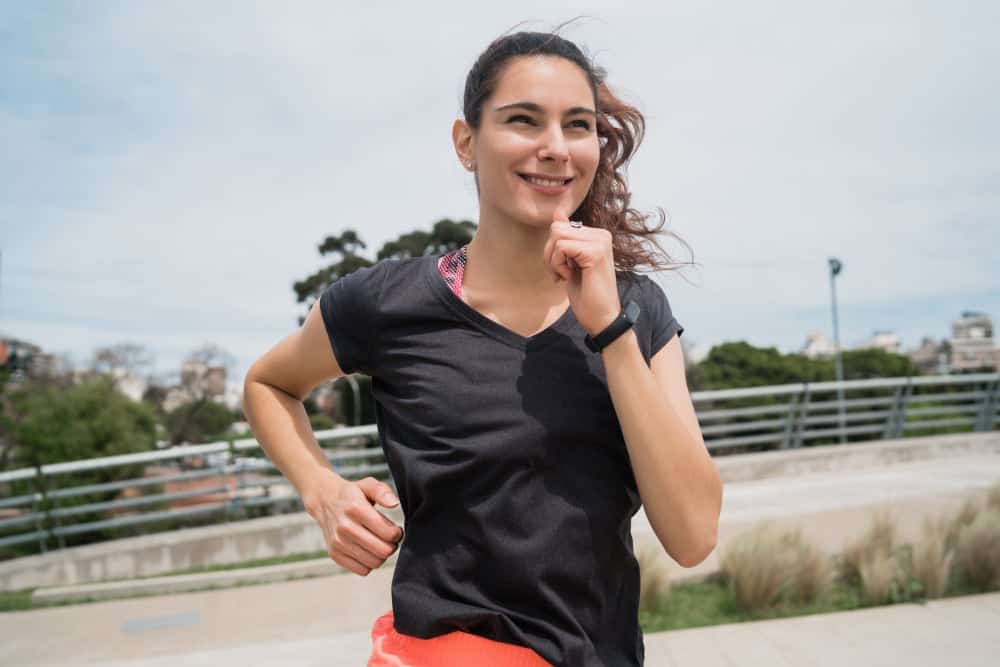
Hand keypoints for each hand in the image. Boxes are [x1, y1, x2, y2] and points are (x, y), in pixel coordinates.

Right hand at [303, 471, 403, 576]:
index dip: (397, 533)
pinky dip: (369, 563)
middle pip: (383, 551)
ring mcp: (338, 543)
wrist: (325, 501)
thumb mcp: (368, 484)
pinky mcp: (335, 554)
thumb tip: (394, 504)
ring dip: (382, 555)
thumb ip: (383, 492)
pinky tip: (368, 550)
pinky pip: (362, 570)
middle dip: (392, 546)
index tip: (395, 529)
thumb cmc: (352, 494)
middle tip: (390, 539)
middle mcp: (345, 527)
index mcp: (356, 509)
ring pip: (374, 562)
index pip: (388, 533)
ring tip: (380, 544)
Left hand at [543, 208, 621, 335]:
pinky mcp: (595, 252)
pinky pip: (561, 247)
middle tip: (561, 273)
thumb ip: (566, 237)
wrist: (601, 317)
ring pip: (557, 236)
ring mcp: (600, 242)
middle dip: (550, 254)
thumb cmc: (587, 294)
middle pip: (556, 229)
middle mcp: (602, 234)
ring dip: (553, 260)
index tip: (562, 268)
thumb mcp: (571, 262)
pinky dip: (558, 265)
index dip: (552, 249)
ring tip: (565, 275)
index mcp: (597, 235)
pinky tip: (570, 277)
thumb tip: (558, 213)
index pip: (560, 226)